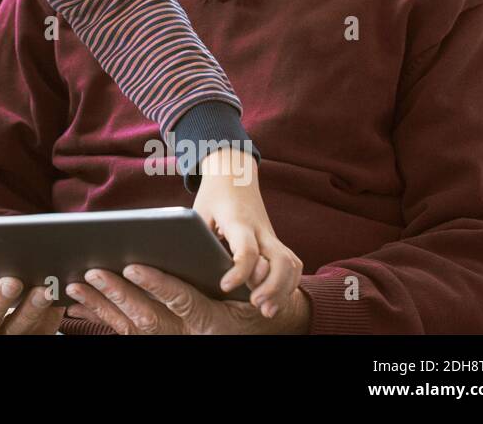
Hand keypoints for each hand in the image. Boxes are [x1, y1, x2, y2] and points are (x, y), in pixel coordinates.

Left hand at [64, 264, 311, 334]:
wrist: (251, 327)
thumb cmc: (244, 297)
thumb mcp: (241, 284)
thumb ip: (224, 269)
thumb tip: (204, 243)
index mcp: (212, 320)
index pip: (182, 302)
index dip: (157, 285)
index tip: (133, 267)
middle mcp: (189, 336)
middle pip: (149, 318)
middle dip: (118, 295)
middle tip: (93, 272)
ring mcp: (172, 340)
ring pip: (132, 327)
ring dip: (101, 305)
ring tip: (75, 284)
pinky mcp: (156, 339)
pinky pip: (124, 331)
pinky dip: (100, 315)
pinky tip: (78, 303)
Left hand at [190, 145, 302, 317]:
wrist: (235, 172)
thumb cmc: (213, 195)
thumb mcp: (199, 211)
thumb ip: (199, 238)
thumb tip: (189, 267)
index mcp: (238, 221)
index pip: (246, 249)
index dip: (239, 271)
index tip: (225, 286)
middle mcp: (261, 229)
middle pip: (280, 260)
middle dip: (272, 286)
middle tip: (256, 305)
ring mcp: (272, 236)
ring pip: (291, 264)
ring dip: (283, 290)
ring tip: (267, 311)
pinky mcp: (276, 241)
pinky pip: (292, 264)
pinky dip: (289, 284)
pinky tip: (276, 300)